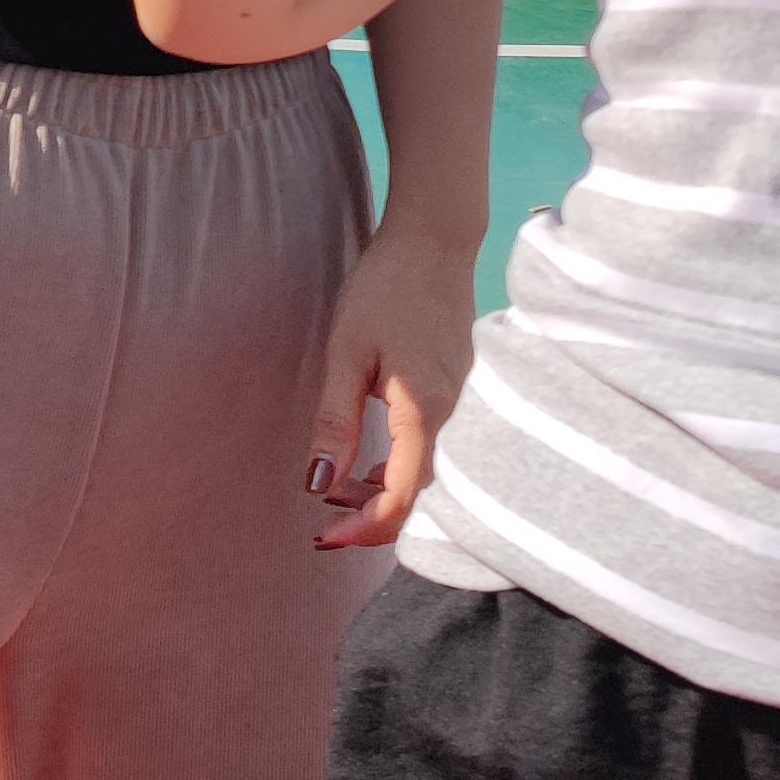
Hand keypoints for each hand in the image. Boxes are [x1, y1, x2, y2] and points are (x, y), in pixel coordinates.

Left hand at [305, 209, 478, 549]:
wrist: (436, 238)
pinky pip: (433, 443)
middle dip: (375, 516)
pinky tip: (370, 461)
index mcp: (423, 411)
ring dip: (387, 490)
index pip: (401, 496)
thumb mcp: (345, 353)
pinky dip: (402, 463)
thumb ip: (335, 422)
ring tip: (340, 493)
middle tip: (327, 526)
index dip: (366, 529)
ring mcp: (461, 399)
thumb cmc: (386, 288)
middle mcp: (452, 413)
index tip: (327, 540)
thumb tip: (317, 485)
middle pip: (419, 490)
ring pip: (428, 468)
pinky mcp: (458, 386)